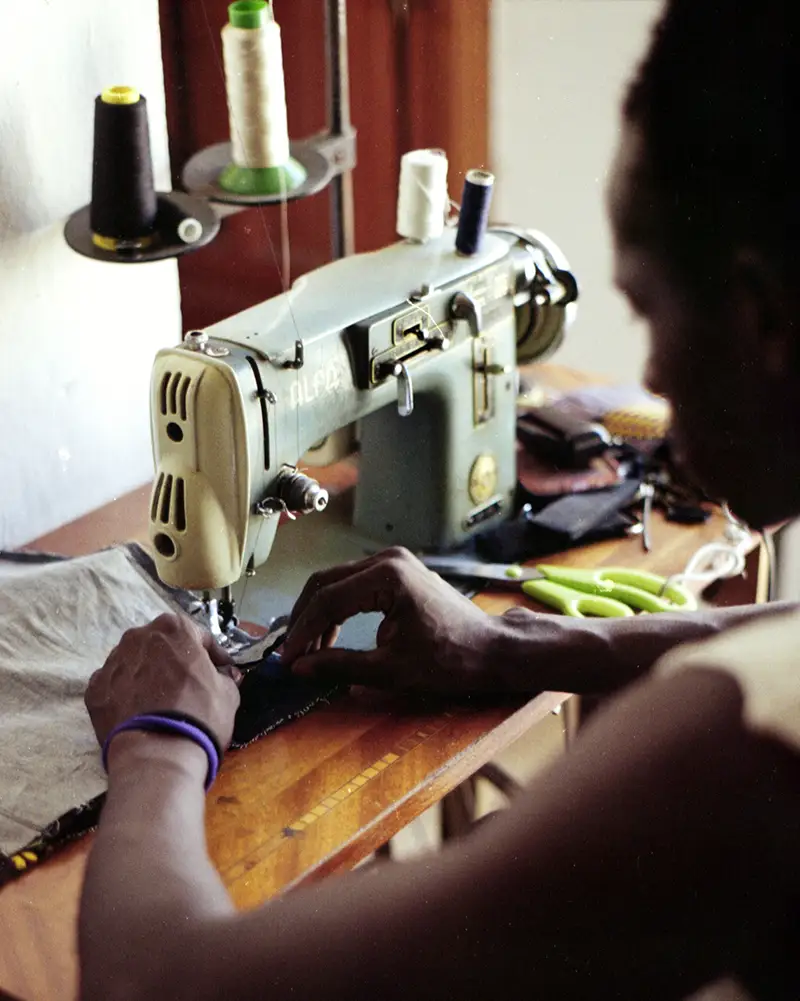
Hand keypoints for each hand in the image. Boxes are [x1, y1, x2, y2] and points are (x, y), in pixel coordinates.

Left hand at [85, 613, 240, 751]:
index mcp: (174, 628)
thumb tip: (223, 674)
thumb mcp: (228, 692)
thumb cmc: (200, 716)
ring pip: (135, 663)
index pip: (198, 636)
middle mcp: (138, 637)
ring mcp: (111, 662)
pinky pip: (115, 686)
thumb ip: (224, 676)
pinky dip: (126, 694)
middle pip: (161, 645)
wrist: (158, 754)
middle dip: (174, 660)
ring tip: (159, 701)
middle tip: (188, 685)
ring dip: (148, 675)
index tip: (220, 671)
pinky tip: (138, 712)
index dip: (212, 655)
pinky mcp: (94, 689)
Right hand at [282, 547, 500, 691]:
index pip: (328, 600)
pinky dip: (339, 610)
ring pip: (338, 583)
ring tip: (309, 651)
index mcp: (387, 576)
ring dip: (320, 615)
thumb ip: (340, 665)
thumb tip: (298, 668)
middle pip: (326, 583)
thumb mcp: (391, 669)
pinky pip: (355, 586)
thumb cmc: (451, 660)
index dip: (302, 632)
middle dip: (305, 619)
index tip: (286, 659)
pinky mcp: (398, 572)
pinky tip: (332, 637)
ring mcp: (394, 562)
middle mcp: (388, 559)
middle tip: (291, 653)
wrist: (492, 650)